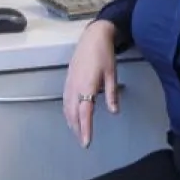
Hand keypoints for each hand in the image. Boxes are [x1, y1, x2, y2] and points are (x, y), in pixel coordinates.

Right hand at [63, 20, 120, 147]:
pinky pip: (65, 101)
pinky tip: (71, 116)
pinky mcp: (68, 80)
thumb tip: (114, 112)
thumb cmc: (104, 54)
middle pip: (73, 114)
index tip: (86, 142)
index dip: (85, 129)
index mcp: (86, 87)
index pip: (85, 113)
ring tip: (77, 133)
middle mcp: (75, 87)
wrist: (92, 37)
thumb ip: (112, 94)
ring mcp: (69, 84)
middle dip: (77, 129)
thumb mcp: (112, 74)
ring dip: (71, 122)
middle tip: (83, 142)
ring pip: (67, 108)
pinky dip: (68, 112)